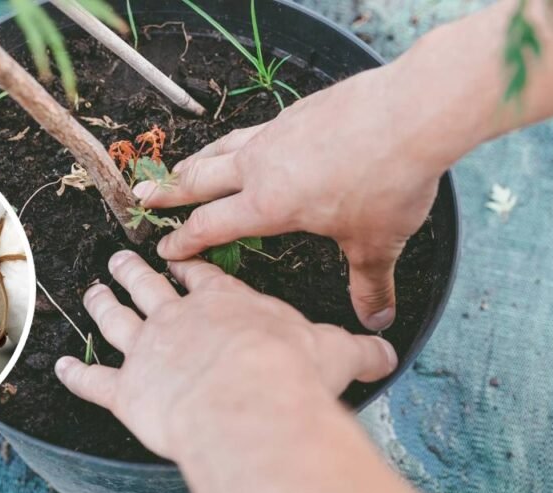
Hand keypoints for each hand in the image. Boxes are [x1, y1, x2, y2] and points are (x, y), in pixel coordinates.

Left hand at [53, 251, 396, 460]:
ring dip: (101, 304)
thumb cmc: (291, 371)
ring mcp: (148, 349)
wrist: (250, 400)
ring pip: (116, 318)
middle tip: (119, 257)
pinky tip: (61, 367)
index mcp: (224, 301)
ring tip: (90, 292)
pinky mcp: (127, 390)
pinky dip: (76, 375)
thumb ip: (360, 351)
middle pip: (149, 284)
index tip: (178, 253)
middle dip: (134, 269)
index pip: (203, 273)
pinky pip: (94, 380)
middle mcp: (180, 316)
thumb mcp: (337, 353)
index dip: (190, 264)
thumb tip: (391, 351)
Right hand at [133, 68, 445, 330]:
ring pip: (222, 149)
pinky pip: (254, 129)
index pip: (210, 226)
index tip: (163, 249)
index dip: (182, 241)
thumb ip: (369, 282)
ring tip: (182, 167)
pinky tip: (247, 142)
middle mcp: (262, 166)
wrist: (411, 112)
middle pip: (199, 179)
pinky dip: (237, 140)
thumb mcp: (377, 242)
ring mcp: (277, 133)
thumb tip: (377, 320)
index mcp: (269, 203)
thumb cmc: (388, 180)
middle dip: (168, 192)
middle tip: (141, 196)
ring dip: (196, 161)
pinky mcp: (297, 112)